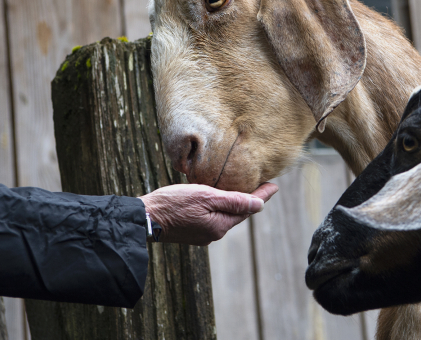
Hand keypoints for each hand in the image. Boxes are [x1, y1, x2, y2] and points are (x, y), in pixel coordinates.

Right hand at [140, 182, 277, 245]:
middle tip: (263, 186)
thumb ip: (233, 201)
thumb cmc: (174, 203)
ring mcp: (202, 234)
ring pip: (224, 216)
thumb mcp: (206, 196)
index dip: (262, 195)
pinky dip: (219, 209)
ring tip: (243, 191)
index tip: (275, 185)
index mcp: (220, 225)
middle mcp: (214, 233)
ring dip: (234, 204)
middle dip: (250, 200)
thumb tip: (260, 205)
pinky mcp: (192, 232)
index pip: (248, 208)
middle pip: (237, 213)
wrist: (145, 218)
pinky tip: (218, 201)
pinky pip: (212, 219)